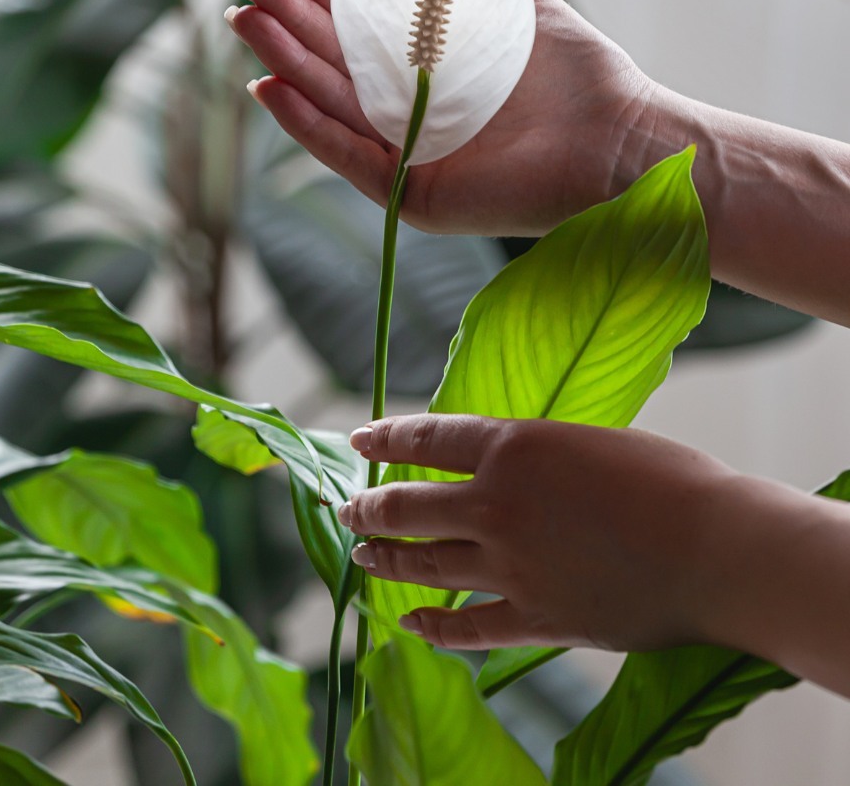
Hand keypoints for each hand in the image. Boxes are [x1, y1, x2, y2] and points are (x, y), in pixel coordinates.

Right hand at [227, 0, 654, 236]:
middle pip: (333, 58)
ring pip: (331, 103)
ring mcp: (409, 153)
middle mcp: (410, 108)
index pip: (358, 21)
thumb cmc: (576, 74)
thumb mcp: (511, 8)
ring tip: (244, 22)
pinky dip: (308, 126)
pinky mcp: (416, 194)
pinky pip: (351, 157)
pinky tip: (270, 89)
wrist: (620, 142)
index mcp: (429, 63)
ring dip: (284, 62)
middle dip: (285, 15)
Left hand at [336, 414, 760, 652]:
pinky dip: (434, 625)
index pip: (425, 438)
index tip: (358, 441)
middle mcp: (495, 505)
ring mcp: (510, 566)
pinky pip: (468, 626)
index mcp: (510, 447)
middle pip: (408, 506)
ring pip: (425, 563)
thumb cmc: (668, 480)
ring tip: (361, 554)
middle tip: (347, 510)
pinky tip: (409, 624)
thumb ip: (533, 454)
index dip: (385, 439)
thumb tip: (504, 463)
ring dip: (386, 558)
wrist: (718, 548)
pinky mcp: (536, 618)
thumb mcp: (587, 440)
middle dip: (369, 508)